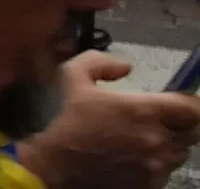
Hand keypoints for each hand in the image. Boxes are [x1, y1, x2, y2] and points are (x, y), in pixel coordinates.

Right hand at [16, 51, 199, 188]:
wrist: (53, 163)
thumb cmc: (64, 118)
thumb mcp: (72, 76)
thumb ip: (100, 63)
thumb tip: (126, 67)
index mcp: (143, 110)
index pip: (192, 109)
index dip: (192, 104)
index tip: (182, 102)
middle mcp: (156, 139)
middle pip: (192, 132)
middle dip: (180, 124)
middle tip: (162, 120)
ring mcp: (155, 165)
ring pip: (180, 153)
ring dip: (170, 144)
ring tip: (146, 140)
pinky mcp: (150, 184)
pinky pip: (167, 171)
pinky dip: (158, 164)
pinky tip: (136, 157)